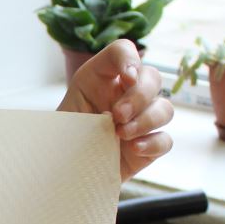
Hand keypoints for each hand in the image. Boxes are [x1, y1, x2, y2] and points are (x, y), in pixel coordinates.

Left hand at [57, 39, 172, 179]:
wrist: (60, 171)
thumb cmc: (58, 138)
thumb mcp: (60, 113)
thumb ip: (83, 100)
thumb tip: (112, 106)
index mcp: (101, 79)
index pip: (122, 52)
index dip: (130, 58)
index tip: (127, 77)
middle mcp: (125, 94)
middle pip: (153, 77)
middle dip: (139, 95)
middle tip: (116, 115)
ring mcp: (140, 119)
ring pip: (165, 108)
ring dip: (146, 119)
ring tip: (120, 133)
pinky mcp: (148, 145)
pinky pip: (166, 139)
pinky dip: (153, 142)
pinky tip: (133, 148)